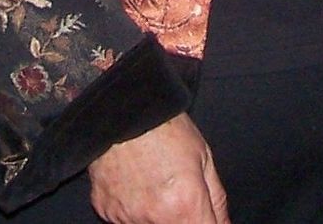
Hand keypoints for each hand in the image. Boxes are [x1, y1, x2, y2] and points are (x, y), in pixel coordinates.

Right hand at [87, 113, 227, 223]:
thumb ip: (217, 201)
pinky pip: (125, 219)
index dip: (207, 223)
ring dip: (156, 215)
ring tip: (154, 184)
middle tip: (176, 194)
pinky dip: (134, 207)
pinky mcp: (106, 211)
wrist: (121, 109)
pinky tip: (136, 182)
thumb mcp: (204, 158)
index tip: (201, 213)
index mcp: (185, 206)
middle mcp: (155, 218)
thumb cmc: (164, 127)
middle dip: (181, 218)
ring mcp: (127, 217)